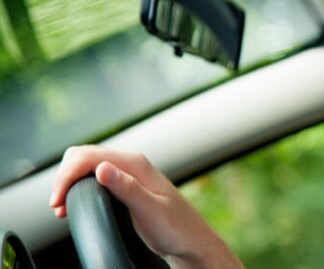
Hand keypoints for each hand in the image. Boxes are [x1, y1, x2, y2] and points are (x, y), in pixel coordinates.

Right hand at [50, 145, 240, 268]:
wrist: (191, 242)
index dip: (67, 175)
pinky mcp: (125, 186)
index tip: (57, 200)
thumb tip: (102, 168)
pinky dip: (78, 187)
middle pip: (83, 155)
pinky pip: (94, 177)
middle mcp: (132, 164)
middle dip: (64, 176)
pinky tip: (73, 204)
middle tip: (57, 205)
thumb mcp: (150, 210)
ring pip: (86, 165)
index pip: (90, 156)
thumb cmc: (176, 228)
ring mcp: (128, 174)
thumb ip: (127, 188)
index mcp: (137, 165)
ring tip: (61, 206)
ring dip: (69, 181)